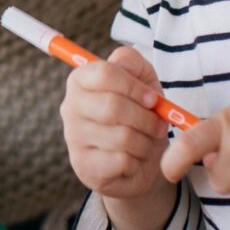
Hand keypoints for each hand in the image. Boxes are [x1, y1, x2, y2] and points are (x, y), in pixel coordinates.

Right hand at [61, 45, 185, 229]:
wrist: (140, 161)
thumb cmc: (139, 114)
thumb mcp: (142, 81)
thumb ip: (132, 63)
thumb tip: (124, 66)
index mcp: (81, 79)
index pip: (106, 73)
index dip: (135, 86)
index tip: (153, 99)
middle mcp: (71, 106)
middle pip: (113, 106)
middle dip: (146, 118)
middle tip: (159, 125)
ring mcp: (73, 137)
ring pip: (121, 136)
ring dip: (145, 142)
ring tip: (146, 142)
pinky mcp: (84, 166)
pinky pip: (121, 161)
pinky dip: (137, 161)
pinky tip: (133, 160)